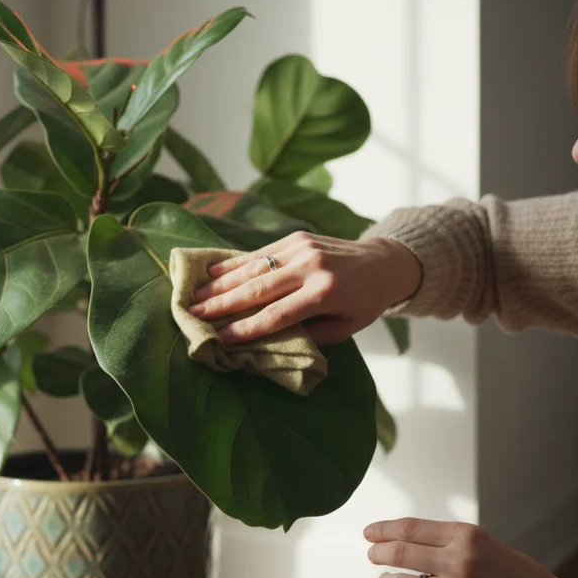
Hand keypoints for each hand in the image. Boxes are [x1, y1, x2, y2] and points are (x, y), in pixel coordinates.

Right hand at [187, 232, 420, 344]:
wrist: (384, 261)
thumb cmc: (365, 301)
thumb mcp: (346, 327)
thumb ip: (310, 335)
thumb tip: (269, 340)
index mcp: (326, 293)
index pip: (277, 315)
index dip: (247, 329)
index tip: (221, 339)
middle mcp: (311, 267)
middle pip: (258, 289)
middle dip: (223, 304)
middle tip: (193, 315)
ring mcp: (302, 248)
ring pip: (253, 267)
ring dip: (221, 282)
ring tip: (195, 296)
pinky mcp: (296, 237)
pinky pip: (260, 253)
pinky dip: (234, 262)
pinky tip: (212, 271)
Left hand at [364, 517, 577, 577]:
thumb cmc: (518, 577)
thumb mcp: (487, 545)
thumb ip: (451, 542)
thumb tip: (408, 540)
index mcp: (467, 536)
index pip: (410, 527)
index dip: (383, 529)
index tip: (369, 532)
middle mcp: (459, 561)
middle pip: (401, 552)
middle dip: (379, 553)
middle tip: (373, 554)